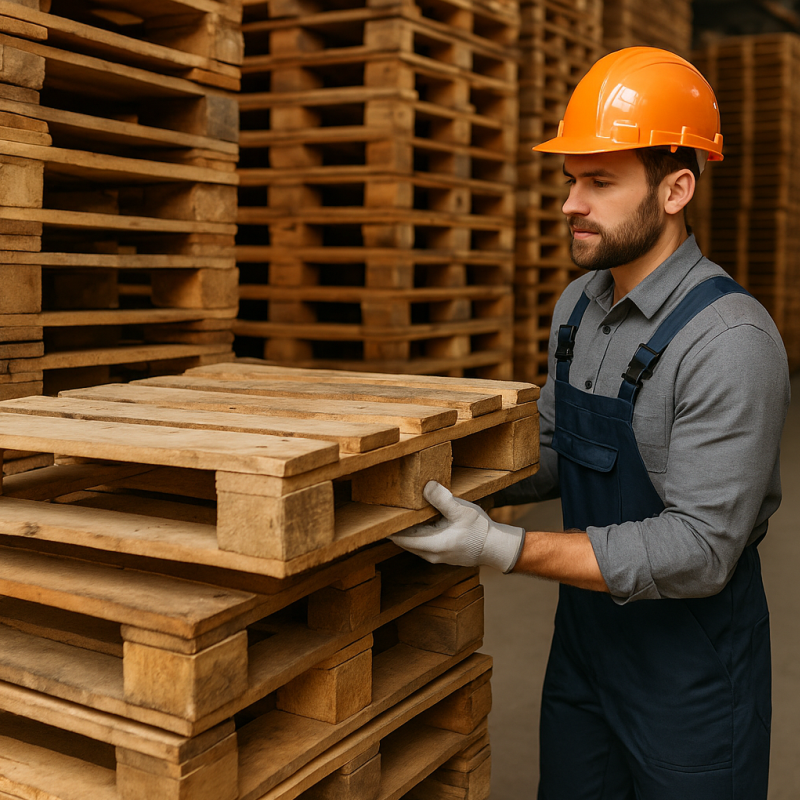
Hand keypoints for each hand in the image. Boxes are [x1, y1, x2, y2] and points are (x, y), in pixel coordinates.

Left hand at [389, 481, 525, 572]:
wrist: (495, 547)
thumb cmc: (479, 530)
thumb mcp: (461, 510)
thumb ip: (442, 499)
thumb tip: (426, 486)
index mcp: (432, 545)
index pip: (400, 538)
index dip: (389, 527)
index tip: (381, 515)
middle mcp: (430, 555)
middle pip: (404, 541)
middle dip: (396, 527)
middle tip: (388, 510)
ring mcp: (435, 556)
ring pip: (412, 543)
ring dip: (407, 530)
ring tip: (402, 512)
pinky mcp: (441, 554)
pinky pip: (422, 543)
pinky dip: (417, 533)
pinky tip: (419, 519)